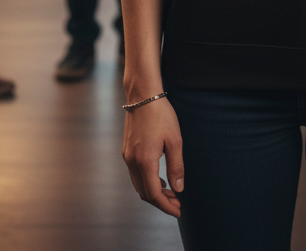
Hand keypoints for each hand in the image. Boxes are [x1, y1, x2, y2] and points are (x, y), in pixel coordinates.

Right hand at [122, 98, 183, 218]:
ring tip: (171, 192)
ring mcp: (127, 156)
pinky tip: (159, 178)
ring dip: (154, 192)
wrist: (142, 95)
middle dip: (161, 202)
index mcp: (145, 161)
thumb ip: (176, 166)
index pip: (154, 194)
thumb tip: (178, 188)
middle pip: (145, 193)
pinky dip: (147, 182)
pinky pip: (135, 174)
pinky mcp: (126, 150)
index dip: (166, 206)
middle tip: (177, 203)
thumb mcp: (175, 140)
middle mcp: (132, 161)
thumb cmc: (161, 114)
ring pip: (139, 185)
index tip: (179, 210)